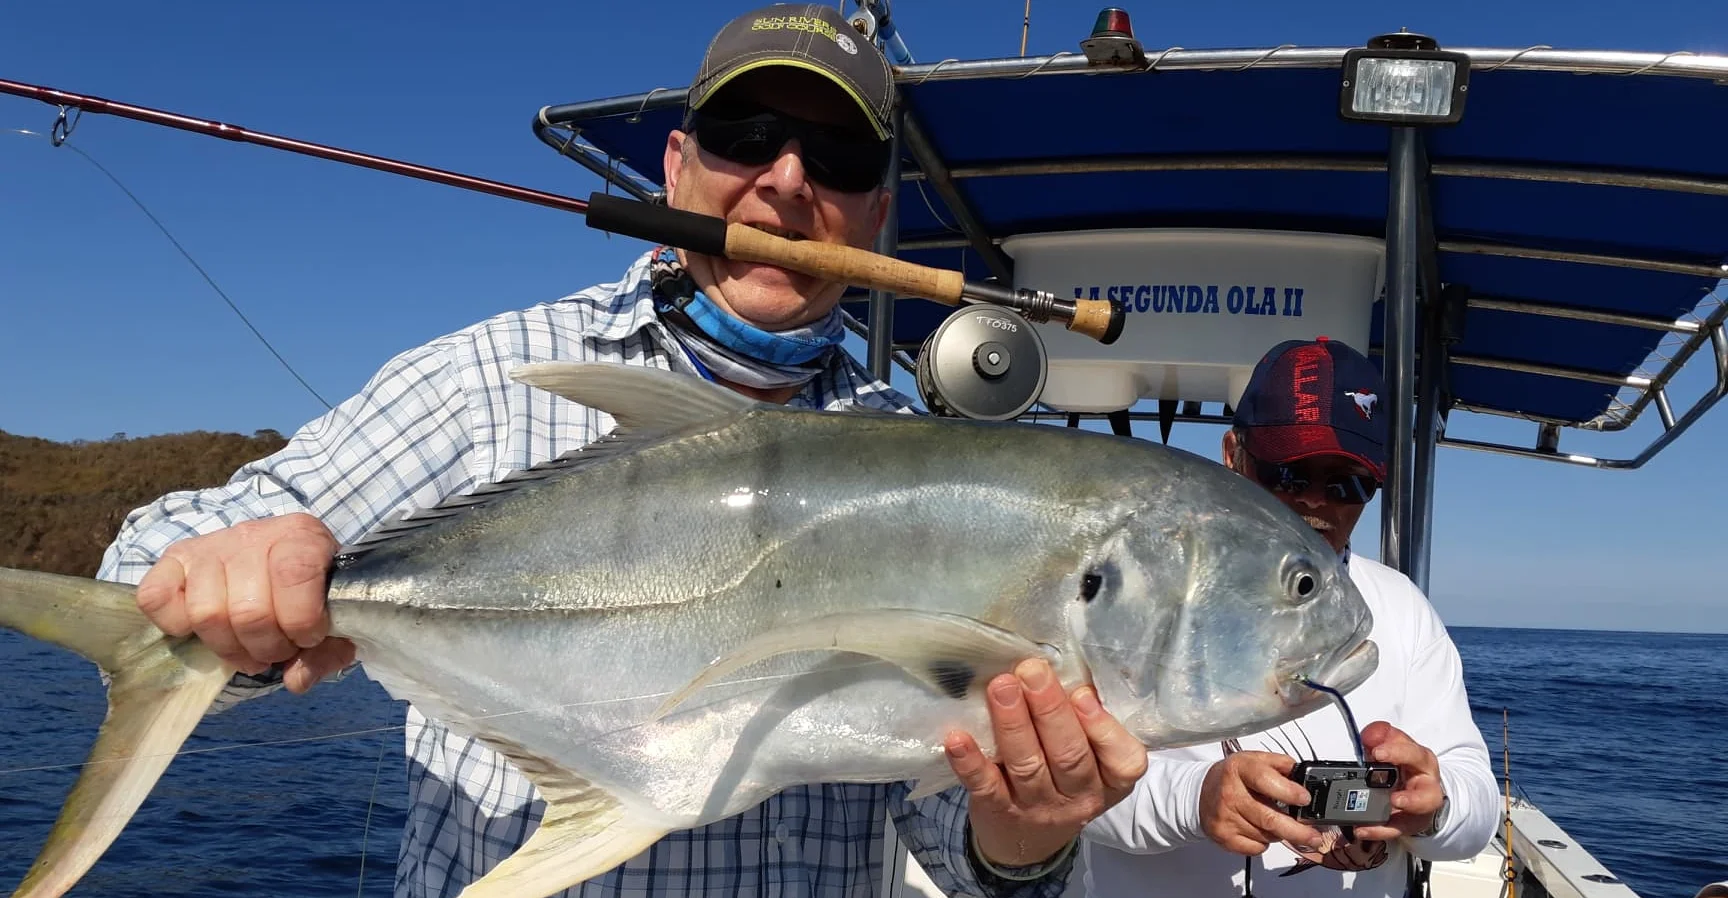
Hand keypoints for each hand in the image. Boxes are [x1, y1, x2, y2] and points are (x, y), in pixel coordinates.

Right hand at [134, 512, 353, 692]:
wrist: (276, 557)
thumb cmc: (307, 592)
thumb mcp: (330, 617)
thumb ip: (327, 652)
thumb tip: (296, 679)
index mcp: (301, 537)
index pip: (294, 575)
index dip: (301, 622)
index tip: (308, 637)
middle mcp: (253, 534)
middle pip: (248, 610)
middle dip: (267, 647)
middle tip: (277, 650)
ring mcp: (209, 545)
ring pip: (206, 613)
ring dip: (230, 647)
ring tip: (247, 647)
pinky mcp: (174, 559)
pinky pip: (157, 598)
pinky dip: (177, 625)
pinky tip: (204, 629)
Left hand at [943, 658, 1147, 869]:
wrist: (1026, 844)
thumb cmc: (1061, 780)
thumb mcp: (1088, 758)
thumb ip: (1084, 720)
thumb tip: (1069, 669)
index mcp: (1110, 779)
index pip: (1122, 760)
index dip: (1103, 727)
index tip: (1082, 693)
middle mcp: (1079, 796)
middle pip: (1069, 755)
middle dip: (1050, 710)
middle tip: (1032, 671)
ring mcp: (1038, 807)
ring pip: (1028, 765)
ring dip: (1013, 723)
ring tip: (1001, 687)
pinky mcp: (999, 812)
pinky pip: (986, 786)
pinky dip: (971, 761)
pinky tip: (957, 737)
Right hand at [1198, 751, 1325, 854]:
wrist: (1200, 793)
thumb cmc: (1234, 777)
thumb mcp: (1255, 760)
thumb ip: (1281, 764)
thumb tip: (1305, 776)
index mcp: (1239, 769)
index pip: (1266, 781)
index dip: (1289, 792)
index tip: (1305, 800)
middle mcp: (1230, 794)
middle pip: (1270, 818)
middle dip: (1298, 831)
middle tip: (1315, 836)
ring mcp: (1225, 818)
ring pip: (1266, 836)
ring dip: (1281, 834)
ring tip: (1282, 825)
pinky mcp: (1224, 837)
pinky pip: (1256, 848)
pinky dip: (1265, 843)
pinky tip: (1261, 831)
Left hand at [1351, 721, 1445, 841]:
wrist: (1419, 787)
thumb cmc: (1405, 765)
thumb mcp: (1394, 746)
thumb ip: (1381, 736)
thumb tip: (1370, 734)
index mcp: (1421, 761)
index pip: (1413, 754)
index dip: (1396, 752)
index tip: (1376, 752)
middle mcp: (1425, 785)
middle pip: (1426, 793)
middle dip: (1411, 798)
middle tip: (1394, 798)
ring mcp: (1418, 807)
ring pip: (1415, 817)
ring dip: (1402, 817)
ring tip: (1386, 814)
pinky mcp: (1407, 823)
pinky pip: (1395, 829)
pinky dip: (1378, 830)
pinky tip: (1361, 829)